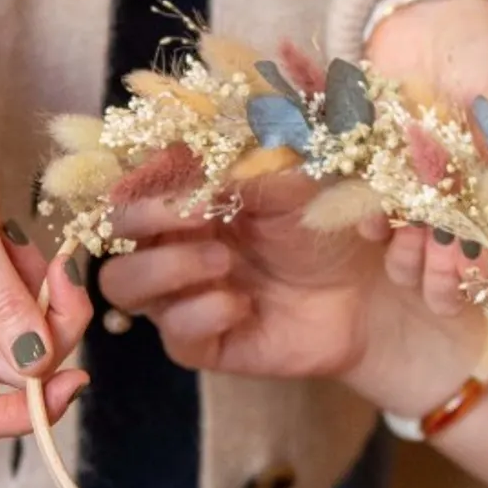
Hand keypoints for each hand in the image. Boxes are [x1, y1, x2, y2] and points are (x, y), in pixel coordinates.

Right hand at [0, 84, 89, 441]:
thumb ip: (2, 302)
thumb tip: (37, 365)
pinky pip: (24, 300)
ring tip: (38, 250)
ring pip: (29, 335)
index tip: (76, 374)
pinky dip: (39, 279)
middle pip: (18, 372)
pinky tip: (22, 242)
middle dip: (56, 332)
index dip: (31, 412)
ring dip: (49, 301)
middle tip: (63, 275)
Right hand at [100, 186, 477, 415]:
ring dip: (166, 266)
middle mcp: (173, 244)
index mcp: (188, 197)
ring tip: (223, 261)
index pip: (134, 179)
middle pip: (114, 230)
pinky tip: (243, 304)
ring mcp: (183, 296)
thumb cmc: (331, 227)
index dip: (143, 173)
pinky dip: (202, 313)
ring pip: (124, 285)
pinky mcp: (203, 344)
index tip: (176, 163)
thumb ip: (245, 159)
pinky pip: (173, 333)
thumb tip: (196, 144)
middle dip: (144, 216)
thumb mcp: (295, 179)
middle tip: (198, 211)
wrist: (373, 293)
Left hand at [365, 0, 487, 316]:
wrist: (434, 16)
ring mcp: (415, 181)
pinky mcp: (376, 164)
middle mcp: (455, 191)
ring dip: (406, 253)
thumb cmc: (483, 51)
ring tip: (405, 251)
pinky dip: (372, 217)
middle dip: (441, 269)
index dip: (483, 260)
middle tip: (435, 269)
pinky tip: (373, 224)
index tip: (472, 266)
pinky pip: (373, 203)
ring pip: (410, 237)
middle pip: (449, 248)